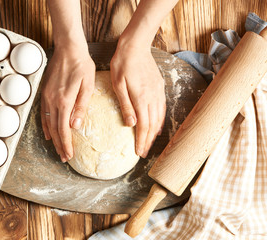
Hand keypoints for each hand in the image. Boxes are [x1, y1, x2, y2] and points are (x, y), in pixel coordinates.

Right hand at [41, 43, 94, 161]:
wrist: (68, 48)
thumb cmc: (81, 65)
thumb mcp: (88, 86)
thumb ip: (81, 107)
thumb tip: (75, 126)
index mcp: (65, 101)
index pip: (63, 130)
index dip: (66, 144)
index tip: (69, 155)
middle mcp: (53, 101)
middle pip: (54, 130)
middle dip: (59, 145)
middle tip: (64, 157)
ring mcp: (46, 97)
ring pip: (47, 123)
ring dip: (52, 138)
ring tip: (57, 148)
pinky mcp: (44, 92)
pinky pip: (43, 113)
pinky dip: (45, 125)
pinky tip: (48, 132)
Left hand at [110, 42, 165, 157]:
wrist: (136, 46)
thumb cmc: (122, 64)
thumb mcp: (118, 85)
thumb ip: (126, 105)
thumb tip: (131, 124)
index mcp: (141, 98)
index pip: (144, 126)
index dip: (142, 141)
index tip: (139, 152)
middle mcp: (153, 97)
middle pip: (153, 125)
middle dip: (148, 140)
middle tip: (143, 152)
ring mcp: (158, 92)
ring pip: (159, 118)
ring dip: (154, 132)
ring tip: (149, 142)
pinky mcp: (159, 87)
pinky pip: (161, 108)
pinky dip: (159, 120)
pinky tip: (156, 125)